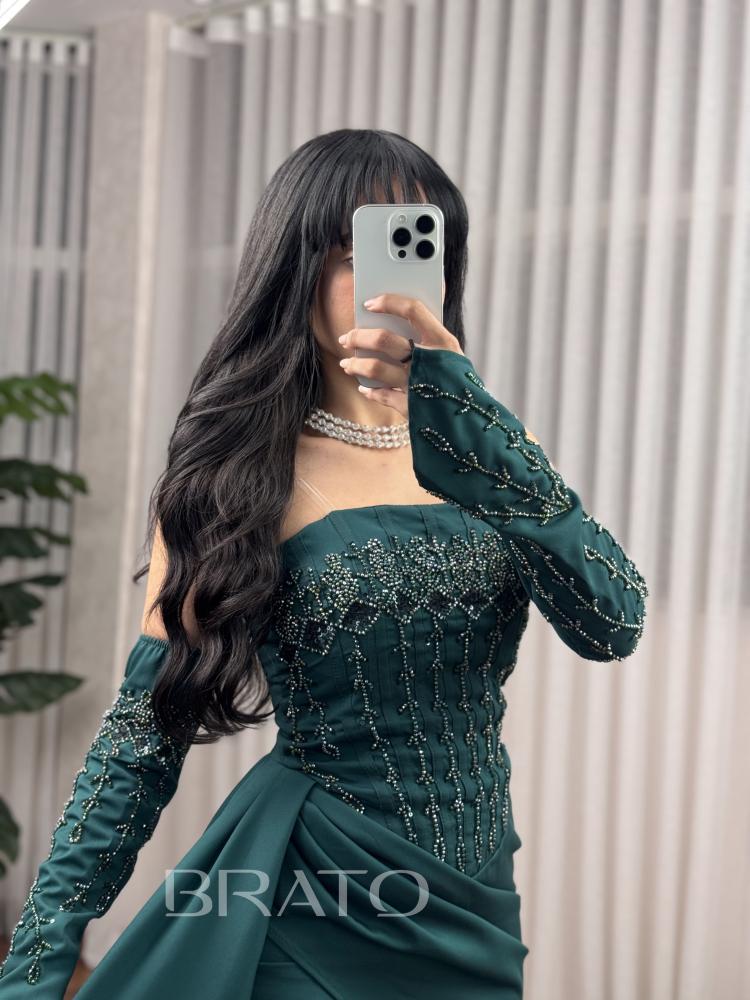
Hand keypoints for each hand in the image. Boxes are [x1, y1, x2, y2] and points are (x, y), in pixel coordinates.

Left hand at [337, 292, 464, 417]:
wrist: (472, 424)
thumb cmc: (459, 385)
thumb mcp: (452, 358)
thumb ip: (428, 342)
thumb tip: (389, 325)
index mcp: (443, 342)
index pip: (413, 310)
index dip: (389, 302)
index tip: (369, 303)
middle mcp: (429, 361)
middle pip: (384, 339)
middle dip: (359, 337)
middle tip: (346, 338)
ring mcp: (417, 385)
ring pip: (374, 368)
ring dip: (355, 365)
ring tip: (346, 364)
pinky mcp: (410, 408)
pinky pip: (381, 395)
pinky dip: (370, 391)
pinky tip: (365, 388)